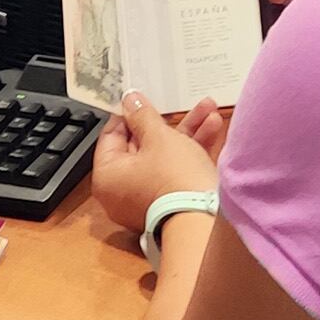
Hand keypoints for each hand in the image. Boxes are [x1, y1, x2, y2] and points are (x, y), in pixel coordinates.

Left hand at [92, 93, 225, 234]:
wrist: (205, 219)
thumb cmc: (175, 179)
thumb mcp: (158, 137)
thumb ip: (143, 115)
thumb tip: (130, 100)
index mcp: (108, 176)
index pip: (112, 136)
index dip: (130, 114)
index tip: (142, 100)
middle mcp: (122, 192)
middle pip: (141, 146)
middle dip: (167, 122)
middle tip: (177, 104)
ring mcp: (146, 200)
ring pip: (163, 158)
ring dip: (185, 133)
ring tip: (207, 110)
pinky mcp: (169, 204)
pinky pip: (174, 173)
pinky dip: (190, 153)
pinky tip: (211, 129)